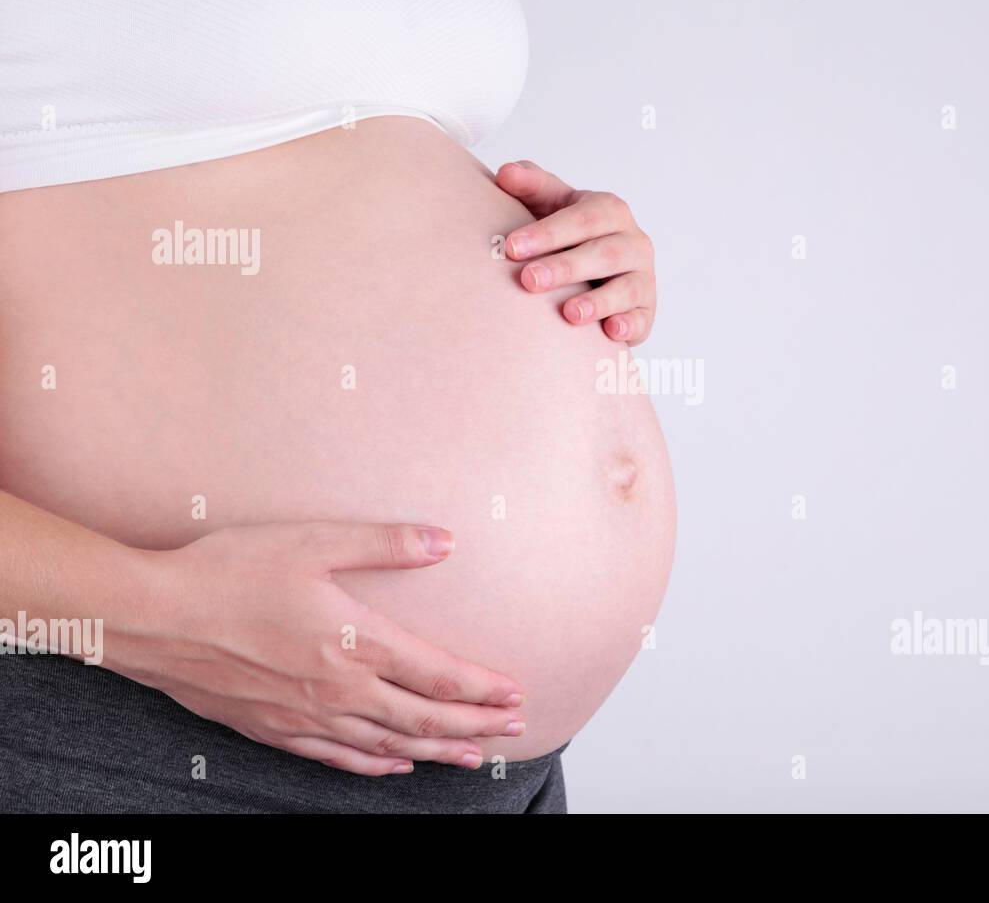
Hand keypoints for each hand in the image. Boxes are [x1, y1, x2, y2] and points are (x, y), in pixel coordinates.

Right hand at [117, 521, 524, 776]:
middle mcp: (340, 689)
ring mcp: (306, 716)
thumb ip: (385, 544)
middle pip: (424, 717)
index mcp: (357, 643)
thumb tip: (445, 541)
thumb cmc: (230, 571)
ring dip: (435, 751)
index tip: (517, 695)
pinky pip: (338, 758)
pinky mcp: (274, 728)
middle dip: (475, 726)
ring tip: (470, 757)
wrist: (153, 617)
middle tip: (514, 729)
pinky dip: (375, 766)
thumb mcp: (315, 541)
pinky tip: (394, 766)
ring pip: (388, 745)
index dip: (483, 690)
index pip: (439, 676)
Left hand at [496, 161, 656, 345]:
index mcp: (610, 211)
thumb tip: (506, 174)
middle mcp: (633, 242)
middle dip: (566, 267)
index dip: (547, 232)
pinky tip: (610, 332)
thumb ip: (531, 185)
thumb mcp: (551, 204)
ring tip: (569, 313)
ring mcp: (643, 278)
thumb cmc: (569, 235)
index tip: (511, 247)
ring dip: (598, 302)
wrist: (597, 272)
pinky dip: (629, 325)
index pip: (582, 219)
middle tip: (529, 280)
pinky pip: (641, 319)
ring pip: (626, 288)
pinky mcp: (645, 311)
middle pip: (604, 253)